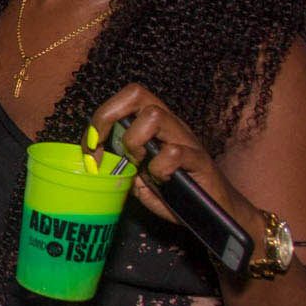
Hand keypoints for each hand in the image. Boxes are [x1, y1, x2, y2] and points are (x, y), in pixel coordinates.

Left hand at [84, 83, 256, 228]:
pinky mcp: (200, 161)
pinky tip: (161, 181)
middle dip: (108, 117)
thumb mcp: (138, 178)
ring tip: (138, 164)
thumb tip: (99, 161)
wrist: (215, 212)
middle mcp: (170, 125)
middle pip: (137, 93)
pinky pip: (175, 152)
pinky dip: (159, 169)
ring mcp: (186, 140)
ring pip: (154, 115)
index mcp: (154, 125)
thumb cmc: (175, 191)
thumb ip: (121, 166)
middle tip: (102, 149)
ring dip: (134, 142)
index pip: (125, 99)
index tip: (90, 148)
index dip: (101, 117)